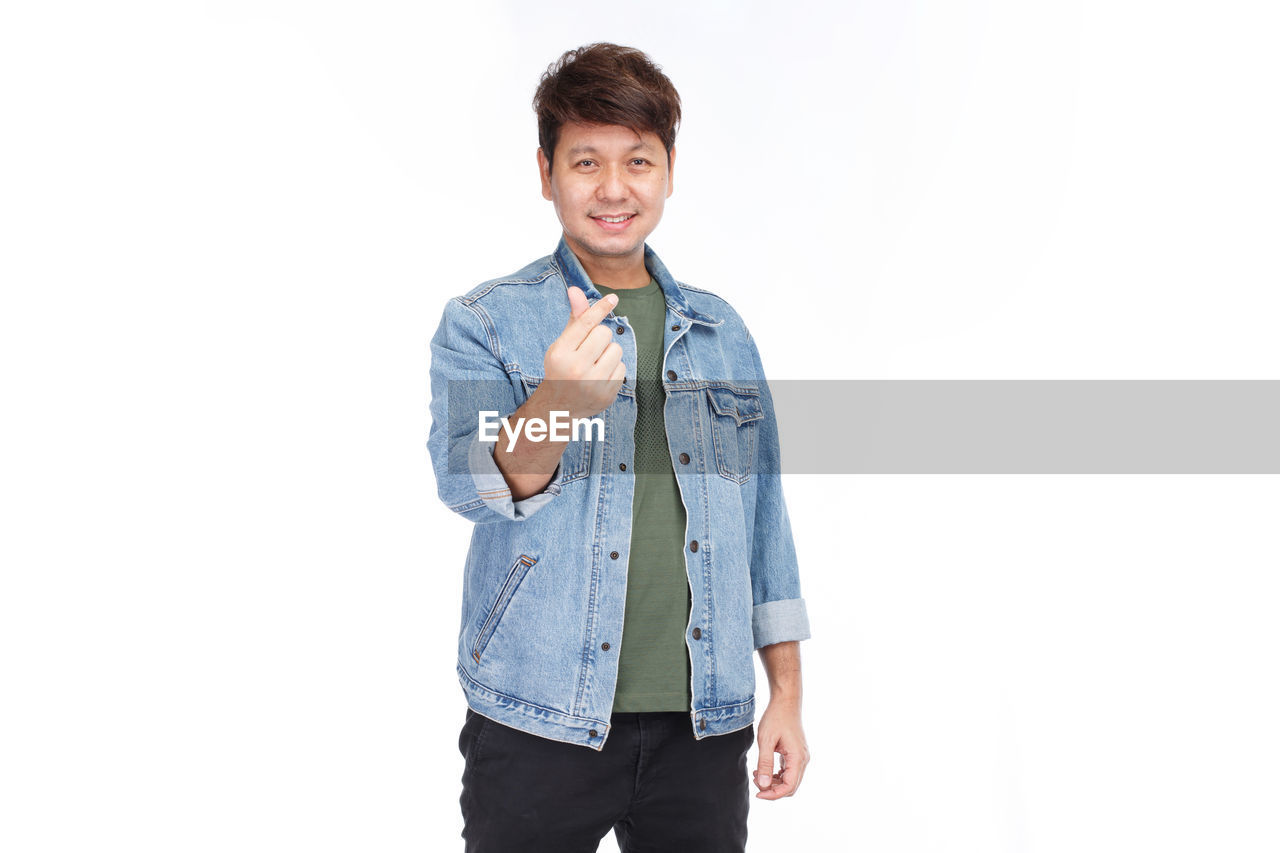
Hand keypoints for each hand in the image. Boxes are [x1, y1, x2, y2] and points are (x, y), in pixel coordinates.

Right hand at [534, 287, 625, 419]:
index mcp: (561, 353)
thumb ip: (574, 319)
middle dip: (600, 337)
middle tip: (588, 350)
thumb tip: (575, 290)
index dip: (600, 308)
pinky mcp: (606, 395)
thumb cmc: (561, 368)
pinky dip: (614, 369)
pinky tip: (600, 377)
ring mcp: (592, 384)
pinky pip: (623, 368)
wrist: (559, 408)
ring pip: (617, 350)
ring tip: (595, 364)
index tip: (613, 298)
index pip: (585, 323)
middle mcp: (575, 369)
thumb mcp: (562, 344)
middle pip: (604, 333)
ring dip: (609, 353)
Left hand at [754, 699, 808, 798]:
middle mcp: (803, 760)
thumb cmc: (776, 718)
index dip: (773, 794)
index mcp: (797, 758)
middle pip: (790, 786)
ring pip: (789, 780)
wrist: (785, 702)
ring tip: (757, 774)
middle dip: (772, 789)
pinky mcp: (796, 754)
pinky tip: (763, 769)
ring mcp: (800, 757)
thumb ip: (765, 763)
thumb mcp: (766, 740)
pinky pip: (788, 772)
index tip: (758, 794)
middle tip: (755, 781)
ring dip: (773, 782)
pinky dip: (776, 775)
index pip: (789, 787)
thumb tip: (763, 785)